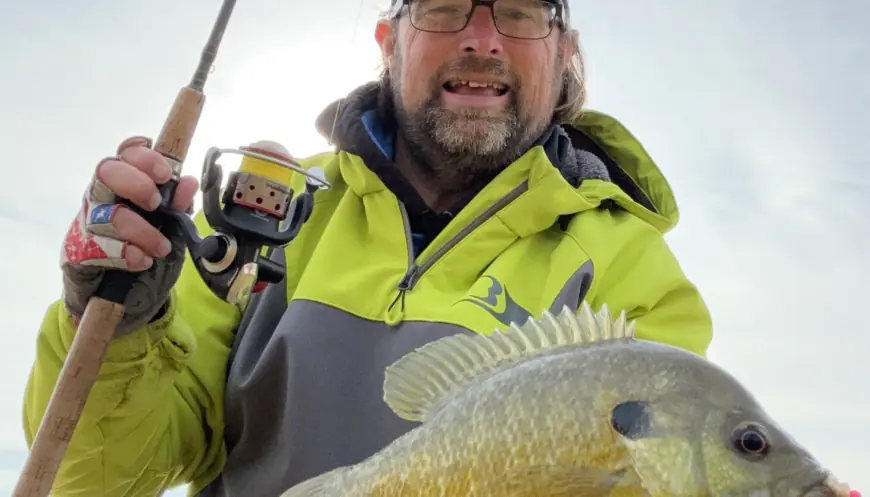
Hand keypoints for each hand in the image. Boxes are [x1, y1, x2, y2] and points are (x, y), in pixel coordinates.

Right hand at [60, 136, 199, 333]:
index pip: (127, 153)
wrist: (120, 288)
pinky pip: (99, 246)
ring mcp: (88, 220)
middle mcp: (102, 195)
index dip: (145, 157)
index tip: (166, 174)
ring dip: (142, 232)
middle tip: (156, 204)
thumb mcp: (168, 224)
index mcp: (125, 181)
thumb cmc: (143, 244)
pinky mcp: (79, 248)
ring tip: (161, 247)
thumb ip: (178, 204)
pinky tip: (142, 261)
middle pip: (107, 170)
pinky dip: (127, 255)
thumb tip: (189, 182)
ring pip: (109, 214)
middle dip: (136, 184)